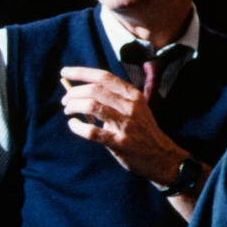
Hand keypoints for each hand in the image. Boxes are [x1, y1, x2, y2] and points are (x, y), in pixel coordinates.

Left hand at [59, 65, 186, 185]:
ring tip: (67, 110)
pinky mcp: (119, 142)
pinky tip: (73, 124)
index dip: (81, 72)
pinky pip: (92, 131)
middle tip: (65, 100)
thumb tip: (80, 92)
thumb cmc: (142, 130)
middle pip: (95, 90)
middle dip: (74, 92)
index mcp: (133, 95)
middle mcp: (130, 106)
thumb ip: (113, 99)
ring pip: (92, 106)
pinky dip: (77, 126)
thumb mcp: (135, 108)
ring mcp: (125, 124)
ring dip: (74, 106)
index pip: (104, 77)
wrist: (161, 155)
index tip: (65, 72)